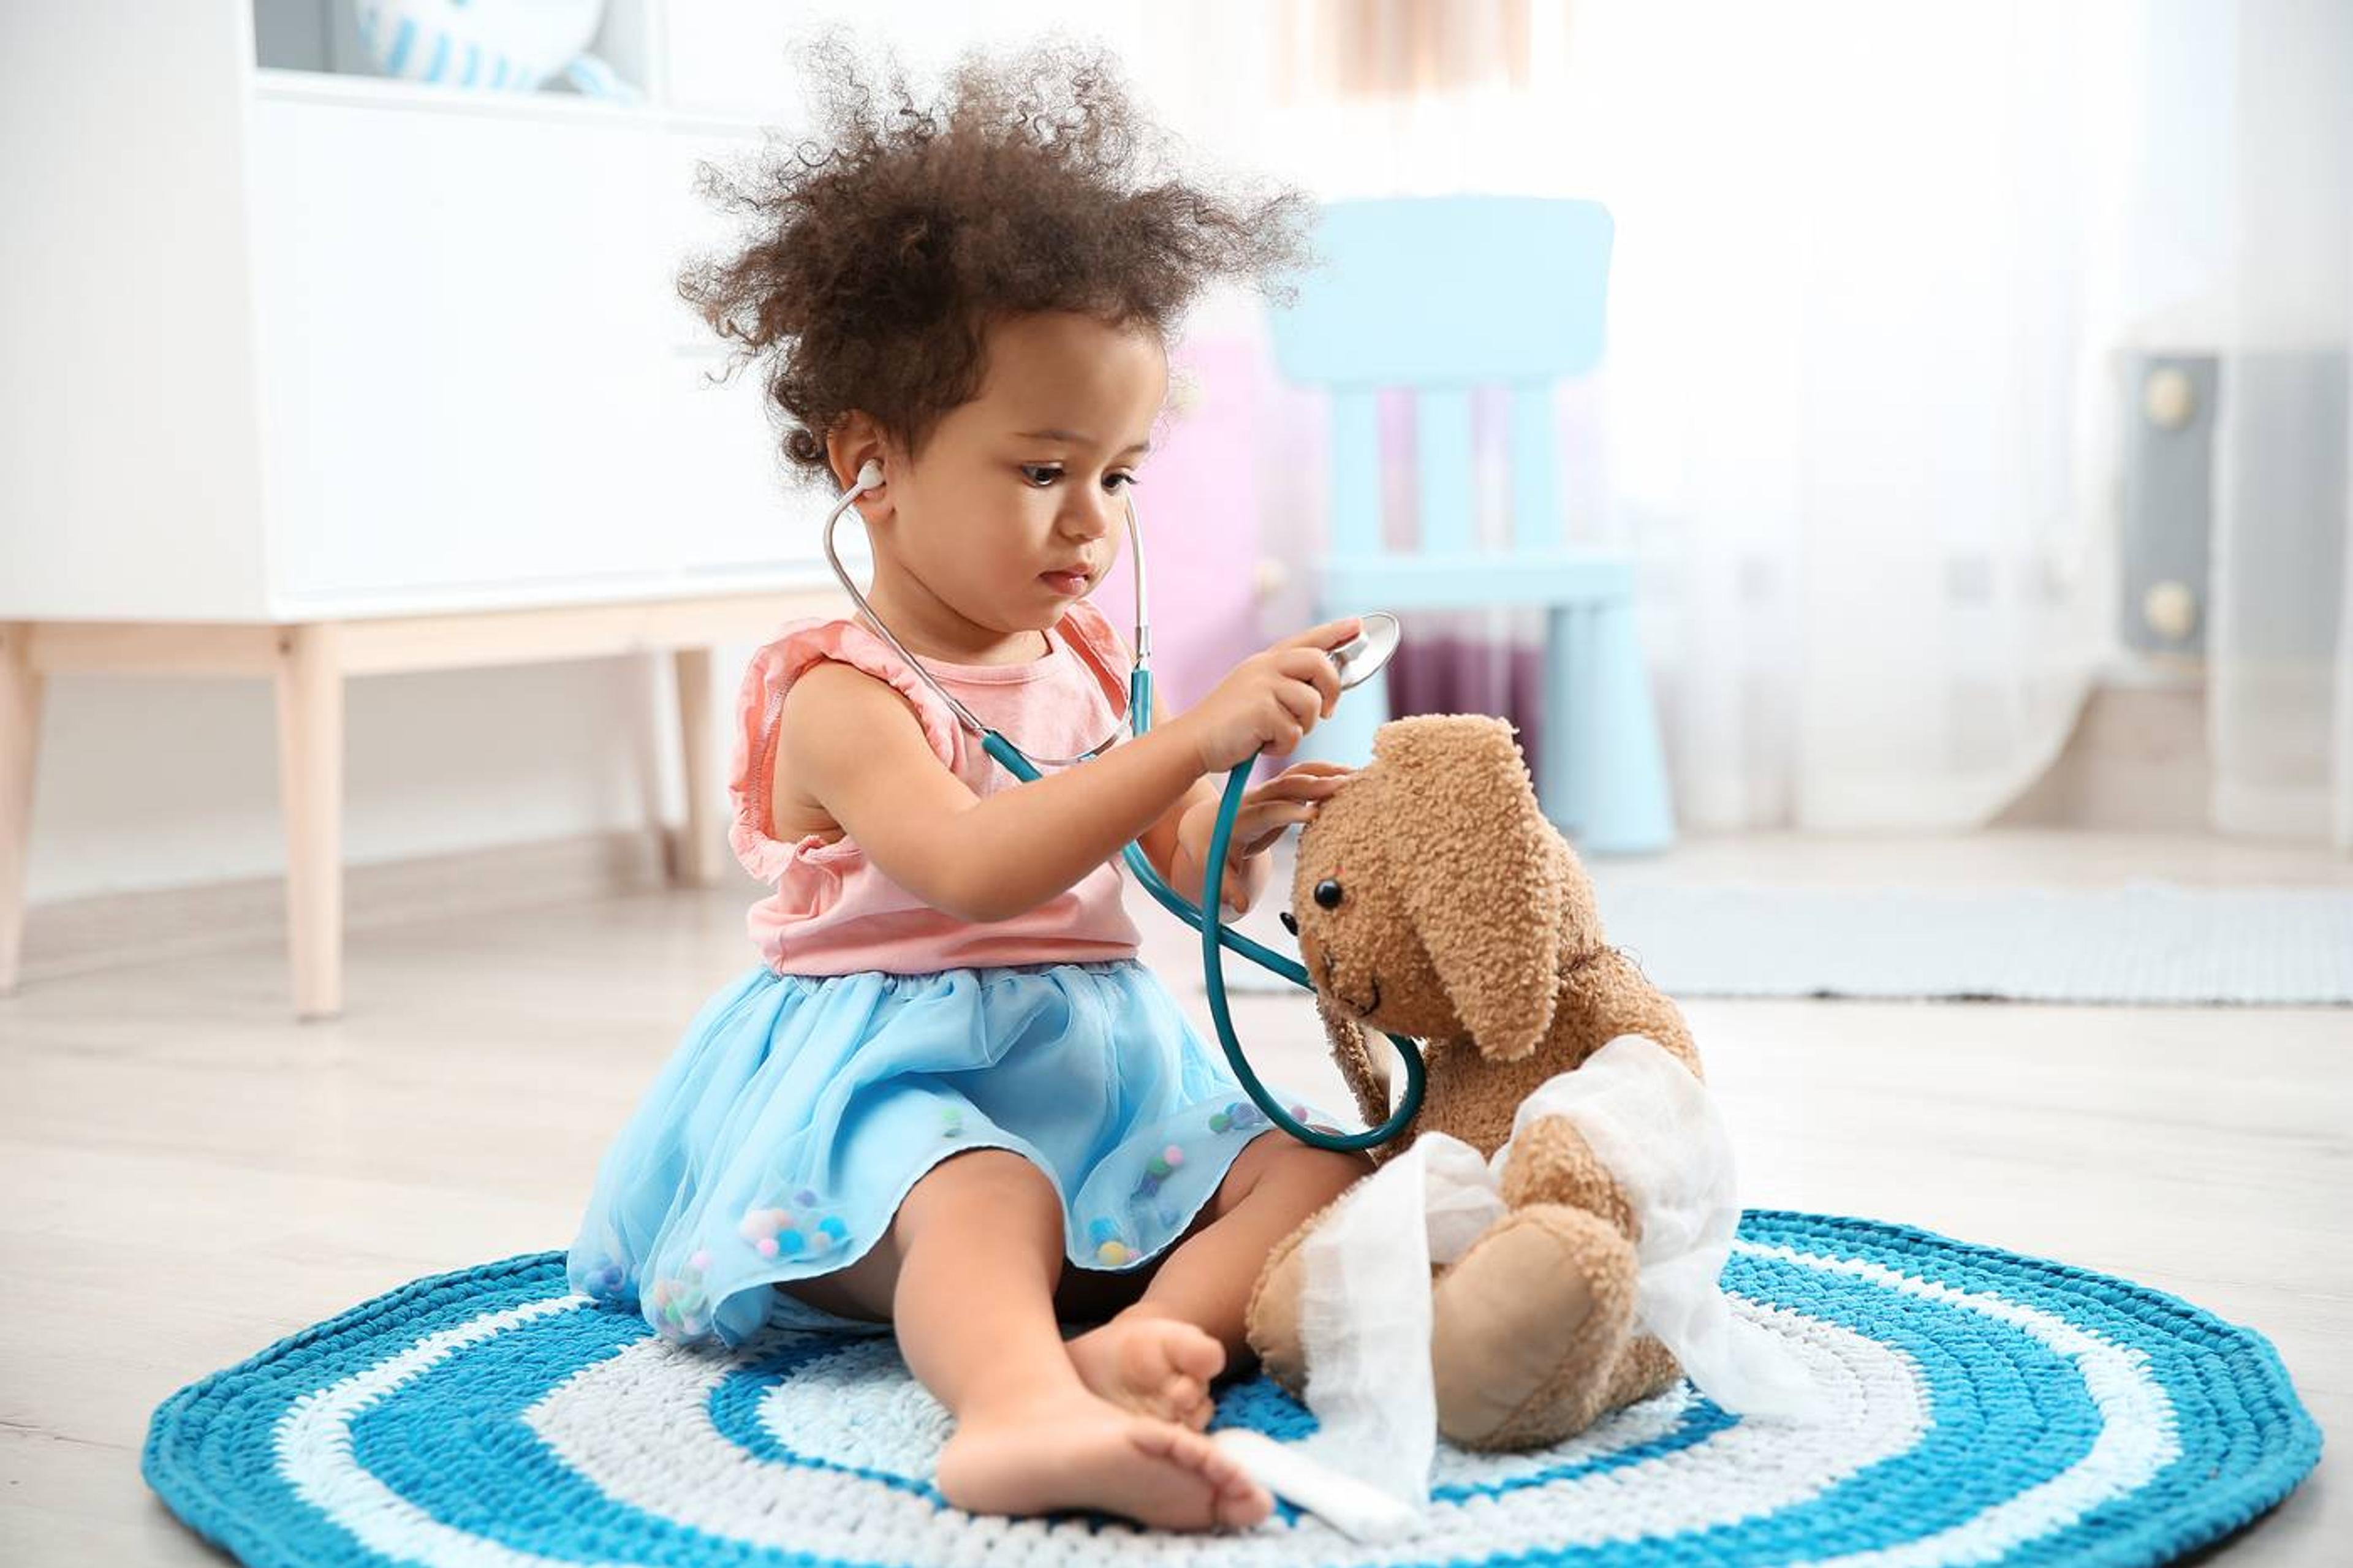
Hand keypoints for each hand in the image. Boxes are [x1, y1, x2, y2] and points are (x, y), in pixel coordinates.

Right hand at [1174, 618, 1359, 772]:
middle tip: (1326, 713)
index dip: (1334, 632)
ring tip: (1274, 734)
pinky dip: (1283, 745)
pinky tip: (1260, 744)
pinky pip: (1294, 730)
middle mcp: (1264, 666)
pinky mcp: (1261, 709)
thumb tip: (1324, 688)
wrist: (1193, 741)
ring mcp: (1262, 685)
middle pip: (1319, 664)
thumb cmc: (1228, 726)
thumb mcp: (1256, 694)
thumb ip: (1285, 684)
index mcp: (1265, 661)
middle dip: (1331, 690)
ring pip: (1311, 703)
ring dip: (1301, 727)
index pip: (1306, 640)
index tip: (1356, 625)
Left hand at [1178, 761, 1357, 916]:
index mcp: (1242, 818)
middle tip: (1344, 786)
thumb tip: (1240, 905)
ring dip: (1326, 772)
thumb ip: (1227, 886)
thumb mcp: (1214, 868)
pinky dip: (1327, 774)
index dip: (1289, 812)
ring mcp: (1270, 792)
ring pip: (1298, 774)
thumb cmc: (1211, 848)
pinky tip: (1352, 778)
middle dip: (1315, 785)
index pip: (1267, 812)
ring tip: (1357, 776)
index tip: (1313, 814)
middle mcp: (1257, 799)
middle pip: (1286, 786)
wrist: (1205, 824)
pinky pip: (1306, 777)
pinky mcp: (1283, 791)